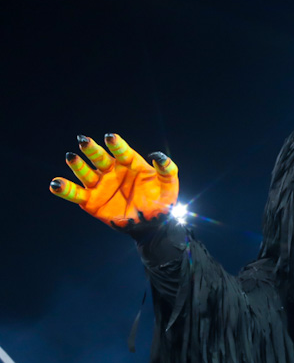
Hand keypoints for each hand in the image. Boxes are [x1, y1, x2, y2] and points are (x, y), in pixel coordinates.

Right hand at [50, 134, 178, 228]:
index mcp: (130, 163)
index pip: (121, 151)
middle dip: (92, 149)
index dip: (116, 145)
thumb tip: (157, 156)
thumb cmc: (162, 201)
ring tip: (71, 157)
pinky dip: (64, 189)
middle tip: (84, 140)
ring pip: (85, 172)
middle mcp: (112, 171)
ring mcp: (100, 185)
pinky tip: (56, 184)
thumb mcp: (169, 184)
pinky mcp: (90, 200)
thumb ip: (167, 169)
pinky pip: (75, 194)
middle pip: (99, 158)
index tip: (110, 137)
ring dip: (77, 165)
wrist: (153, 224)